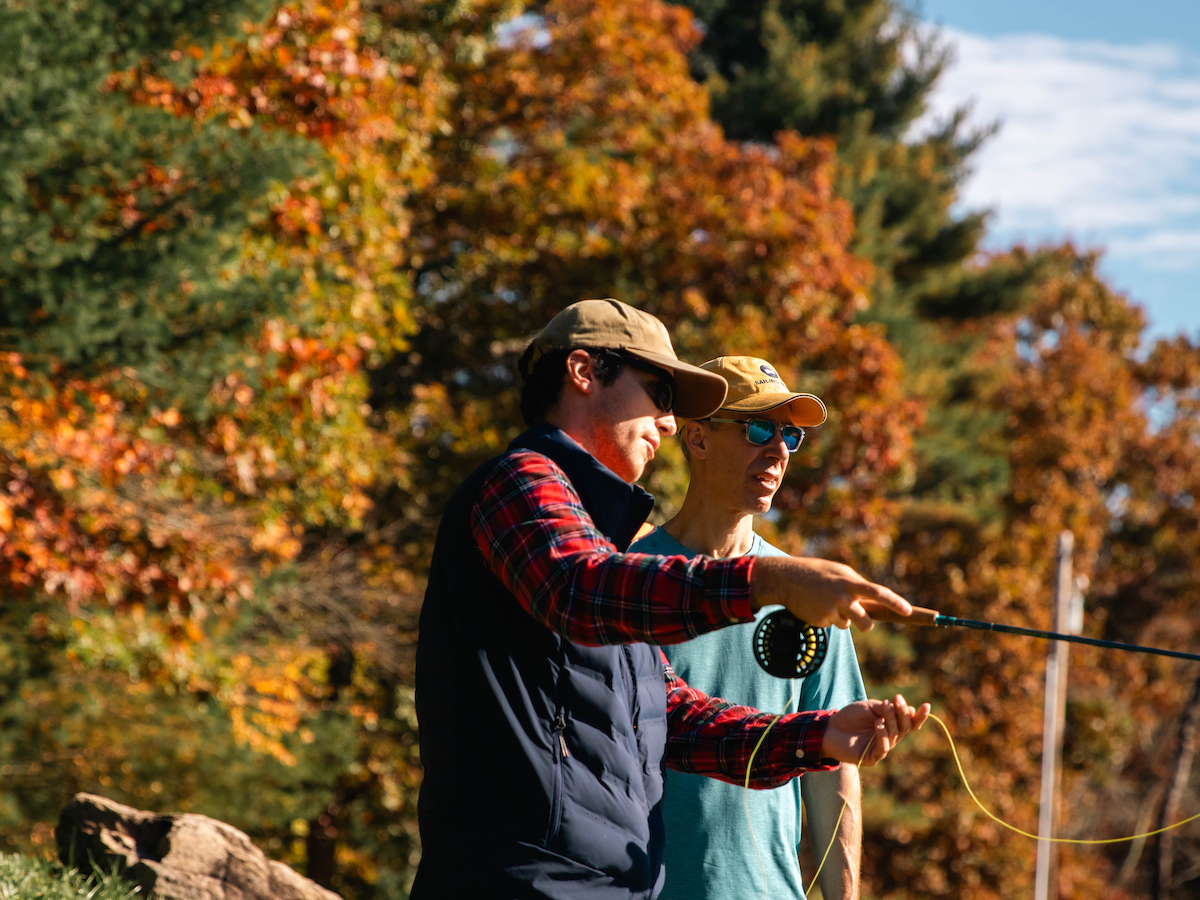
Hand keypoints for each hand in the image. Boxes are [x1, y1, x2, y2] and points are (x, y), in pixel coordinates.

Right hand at [750, 556, 911, 629]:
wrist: (785, 578)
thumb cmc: (817, 573)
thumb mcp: (839, 572)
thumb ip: (857, 584)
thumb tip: (877, 602)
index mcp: (850, 581)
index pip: (878, 593)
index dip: (895, 603)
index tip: (908, 611)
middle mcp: (842, 596)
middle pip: (865, 622)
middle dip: (866, 625)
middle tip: (862, 622)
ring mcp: (830, 610)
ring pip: (848, 625)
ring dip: (844, 620)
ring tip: (828, 604)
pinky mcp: (819, 620)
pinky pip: (833, 624)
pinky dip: (828, 618)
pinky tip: (816, 606)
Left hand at [820, 694, 930, 765]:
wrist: (829, 728)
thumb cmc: (850, 716)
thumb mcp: (869, 707)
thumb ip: (887, 709)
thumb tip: (910, 710)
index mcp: (891, 725)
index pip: (910, 723)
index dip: (919, 716)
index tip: (927, 706)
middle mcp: (889, 737)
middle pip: (905, 728)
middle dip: (903, 713)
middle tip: (897, 700)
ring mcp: (881, 748)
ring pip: (895, 735)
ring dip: (891, 720)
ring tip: (884, 708)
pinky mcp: (872, 757)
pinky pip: (883, 748)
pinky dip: (882, 735)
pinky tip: (878, 723)